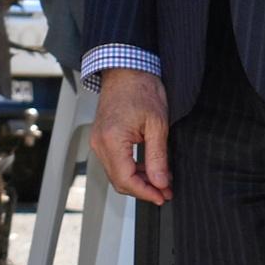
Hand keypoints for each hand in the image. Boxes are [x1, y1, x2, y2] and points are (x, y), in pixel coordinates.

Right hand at [88, 69, 171, 205]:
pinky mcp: (101, 138)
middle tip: (166, 192)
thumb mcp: (157, 124)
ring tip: (161, 181)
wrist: (126, 69)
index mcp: (112, 140)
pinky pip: (114, 162)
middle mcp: (99, 143)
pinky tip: (148, 168)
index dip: (146, 192)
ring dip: (138, 181)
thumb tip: (160, 182)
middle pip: (119, 181)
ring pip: (116, 173)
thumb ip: (158, 157)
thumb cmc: (141, 88)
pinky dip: (131, 169)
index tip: (163, 196)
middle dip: (143, 190)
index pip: (126, 179)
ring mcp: (98, 140)